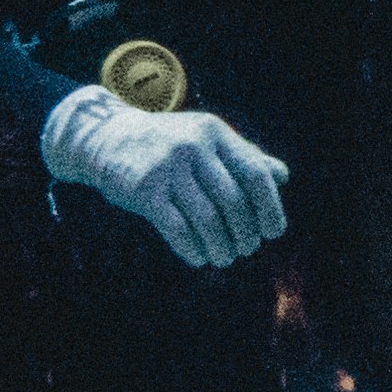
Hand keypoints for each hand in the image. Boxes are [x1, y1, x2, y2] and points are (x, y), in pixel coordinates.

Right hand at [39, 83, 289, 267]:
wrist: (109, 138)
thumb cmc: (168, 144)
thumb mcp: (206, 140)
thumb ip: (243, 155)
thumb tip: (282, 176)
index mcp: (214, 133)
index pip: (254, 173)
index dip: (270, 207)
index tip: (272, 232)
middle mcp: (192, 146)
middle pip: (233, 201)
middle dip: (245, 233)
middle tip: (246, 249)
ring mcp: (167, 168)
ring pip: (207, 220)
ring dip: (221, 247)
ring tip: (224, 258)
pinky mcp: (144, 190)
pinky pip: (176, 229)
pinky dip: (193, 249)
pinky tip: (199, 258)